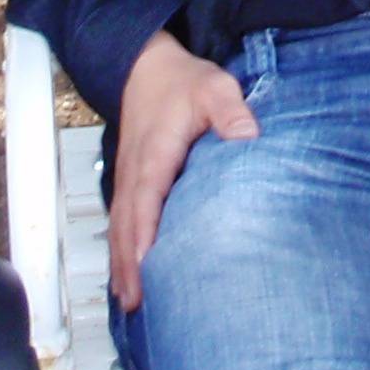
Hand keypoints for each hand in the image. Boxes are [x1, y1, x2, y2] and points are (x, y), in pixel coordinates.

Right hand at [105, 32, 256, 310]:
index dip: (145, 232)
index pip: (147, 197)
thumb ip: (231, 111)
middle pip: (128, 223)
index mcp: (155, 152)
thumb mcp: (214, 87)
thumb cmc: (182, 82)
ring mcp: (128, 179)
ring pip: (121, 228)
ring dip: (123, 264)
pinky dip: (121, 251)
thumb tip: (249, 137)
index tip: (147, 264)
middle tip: (138, 302)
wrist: (146, 68)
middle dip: (130, 263)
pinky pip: (122, 222)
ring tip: (130, 302)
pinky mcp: (130, 183)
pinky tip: (127, 277)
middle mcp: (135, 171)